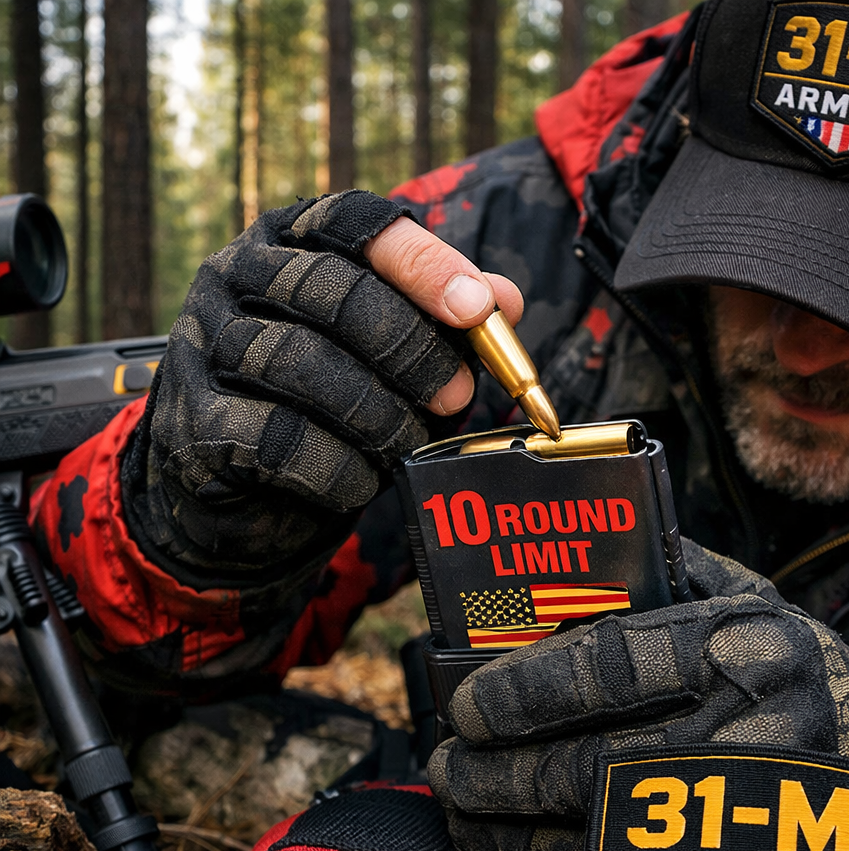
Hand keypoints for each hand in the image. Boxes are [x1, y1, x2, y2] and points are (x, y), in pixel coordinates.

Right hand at [124, 191, 522, 574]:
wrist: (239, 477)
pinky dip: (335, 466)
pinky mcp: (194, 418)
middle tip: (457, 396)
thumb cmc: (324, 395)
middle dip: (411, 351)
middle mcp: (236, 275)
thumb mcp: (385, 348)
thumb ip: (440, 318)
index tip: (478, 310)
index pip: (357, 224)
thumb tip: (505, 299)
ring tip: (408, 441)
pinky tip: (360, 478)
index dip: (424, 263)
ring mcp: (205, 343)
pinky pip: (275, 438)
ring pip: (302, 363)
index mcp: (290, 240)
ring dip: (377, 413)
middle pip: (334, 294)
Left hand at [428, 539, 848, 850]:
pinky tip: (506, 843)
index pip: (614, 666)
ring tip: (459, 794)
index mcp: (744, 648)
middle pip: (592, 761)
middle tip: (447, 754)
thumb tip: (573, 549)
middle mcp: (749, 732)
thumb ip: (673, 572)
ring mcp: (745, 819)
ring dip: (507, 820)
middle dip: (499, 766)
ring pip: (595, 832)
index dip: (528, 688)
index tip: (470, 702)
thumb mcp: (756, 603)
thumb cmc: (804, 675)